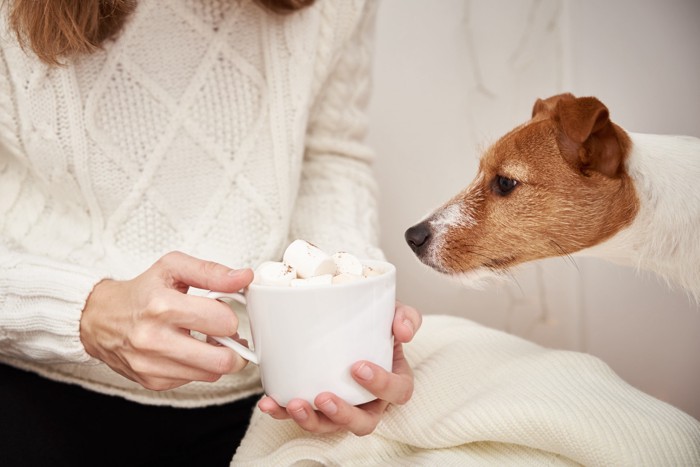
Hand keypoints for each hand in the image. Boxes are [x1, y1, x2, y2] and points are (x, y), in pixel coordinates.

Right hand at [80, 251, 253, 390]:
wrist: (98, 319)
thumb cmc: (140, 292)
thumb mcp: (173, 268)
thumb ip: (211, 271)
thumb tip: (243, 277)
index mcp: (162, 306)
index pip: (222, 322)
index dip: (230, 315)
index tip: (224, 311)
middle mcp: (154, 339)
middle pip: (222, 359)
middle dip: (235, 347)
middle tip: (230, 335)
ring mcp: (152, 365)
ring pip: (211, 373)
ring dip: (218, 357)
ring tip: (209, 340)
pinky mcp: (152, 382)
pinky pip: (194, 381)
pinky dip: (199, 367)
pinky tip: (190, 350)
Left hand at [257, 301, 421, 435]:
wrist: (353, 326)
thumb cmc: (377, 327)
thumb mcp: (394, 315)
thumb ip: (404, 317)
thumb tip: (403, 331)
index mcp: (394, 380)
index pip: (397, 391)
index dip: (381, 385)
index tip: (358, 368)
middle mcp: (370, 401)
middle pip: (363, 422)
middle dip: (342, 414)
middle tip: (323, 397)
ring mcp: (344, 407)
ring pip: (331, 426)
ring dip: (310, 420)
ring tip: (293, 404)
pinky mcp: (318, 406)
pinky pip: (304, 416)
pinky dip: (284, 412)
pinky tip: (270, 402)